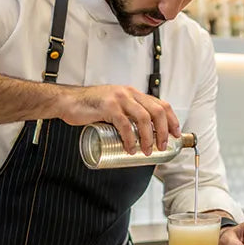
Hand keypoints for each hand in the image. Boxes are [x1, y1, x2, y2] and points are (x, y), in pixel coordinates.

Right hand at [58, 85, 180, 154]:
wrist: (67, 102)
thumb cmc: (90, 107)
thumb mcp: (114, 107)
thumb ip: (126, 115)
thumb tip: (141, 137)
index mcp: (133, 94)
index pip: (161, 104)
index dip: (172, 120)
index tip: (176, 135)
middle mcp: (129, 93)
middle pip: (156, 111)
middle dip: (163, 131)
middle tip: (162, 146)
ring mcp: (118, 99)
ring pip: (143, 118)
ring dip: (149, 137)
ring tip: (147, 151)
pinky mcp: (107, 107)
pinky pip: (124, 124)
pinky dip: (130, 138)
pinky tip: (130, 149)